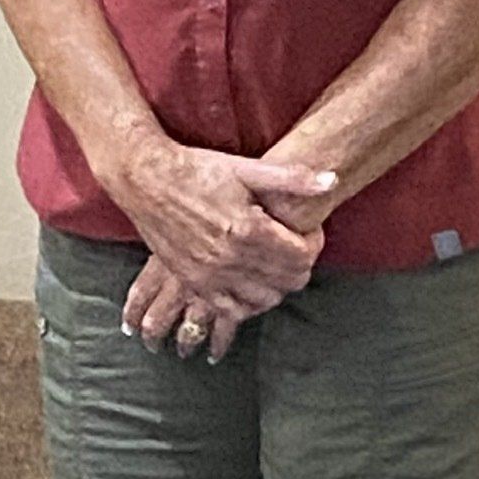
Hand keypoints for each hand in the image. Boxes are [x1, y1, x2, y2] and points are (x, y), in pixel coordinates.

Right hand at [102, 138, 336, 322]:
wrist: (146, 179)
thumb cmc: (196, 169)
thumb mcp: (245, 168)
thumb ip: (291, 177)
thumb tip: (332, 180)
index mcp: (247, 228)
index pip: (301, 257)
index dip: (313, 244)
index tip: (307, 230)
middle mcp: (229, 258)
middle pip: (288, 281)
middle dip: (299, 264)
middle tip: (294, 245)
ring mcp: (209, 276)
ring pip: (265, 300)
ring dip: (277, 285)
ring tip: (274, 261)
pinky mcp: (193, 284)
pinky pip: (233, 311)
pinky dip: (249, 302)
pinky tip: (251, 281)